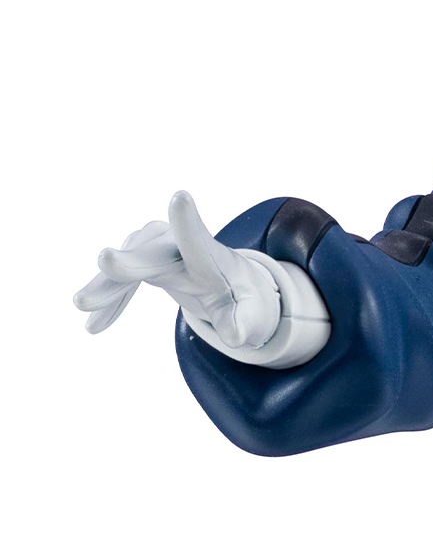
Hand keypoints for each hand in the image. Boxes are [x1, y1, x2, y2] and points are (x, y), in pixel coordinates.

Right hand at [75, 190, 281, 349]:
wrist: (231, 286)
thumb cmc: (243, 300)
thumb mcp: (249, 315)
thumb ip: (241, 324)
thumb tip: (236, 338)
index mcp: (212, 259)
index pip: (200, 240)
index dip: (187, 222)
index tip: (180, 197)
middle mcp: (183, 247)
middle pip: (154, 253)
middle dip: (130, 260)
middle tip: (104, 259)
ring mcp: (161, 248)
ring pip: (129, 263)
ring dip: (107, 284)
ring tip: (81, 303)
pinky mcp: (146, 258)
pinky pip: (121, 278)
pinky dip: (108, 299)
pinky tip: (94, 327)